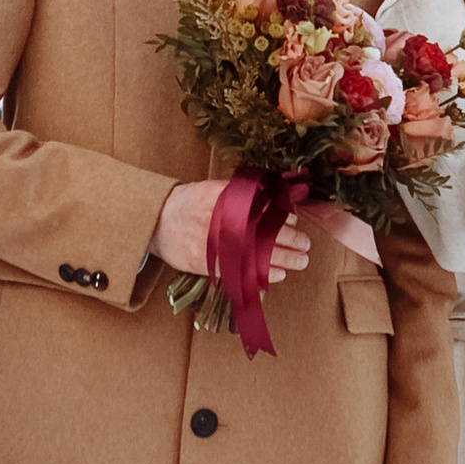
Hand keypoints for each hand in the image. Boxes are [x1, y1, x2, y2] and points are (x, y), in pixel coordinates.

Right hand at [153, 178, 312, 284]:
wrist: (159, 221)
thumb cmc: (191, 202)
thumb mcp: (215, 188)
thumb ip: (243, 194)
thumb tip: (278, 196)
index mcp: (222, 200)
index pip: (260, 209)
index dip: (281, 217)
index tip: (296, 220)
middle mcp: (219, 224)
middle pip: (263, 235)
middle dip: (289, 241)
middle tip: (305, 244)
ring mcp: (213, 247)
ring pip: (255, 257)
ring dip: (283, 261)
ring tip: (301, 261)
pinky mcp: (208, 265)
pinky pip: (240, 273)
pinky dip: (261, 275)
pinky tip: (278, 274)